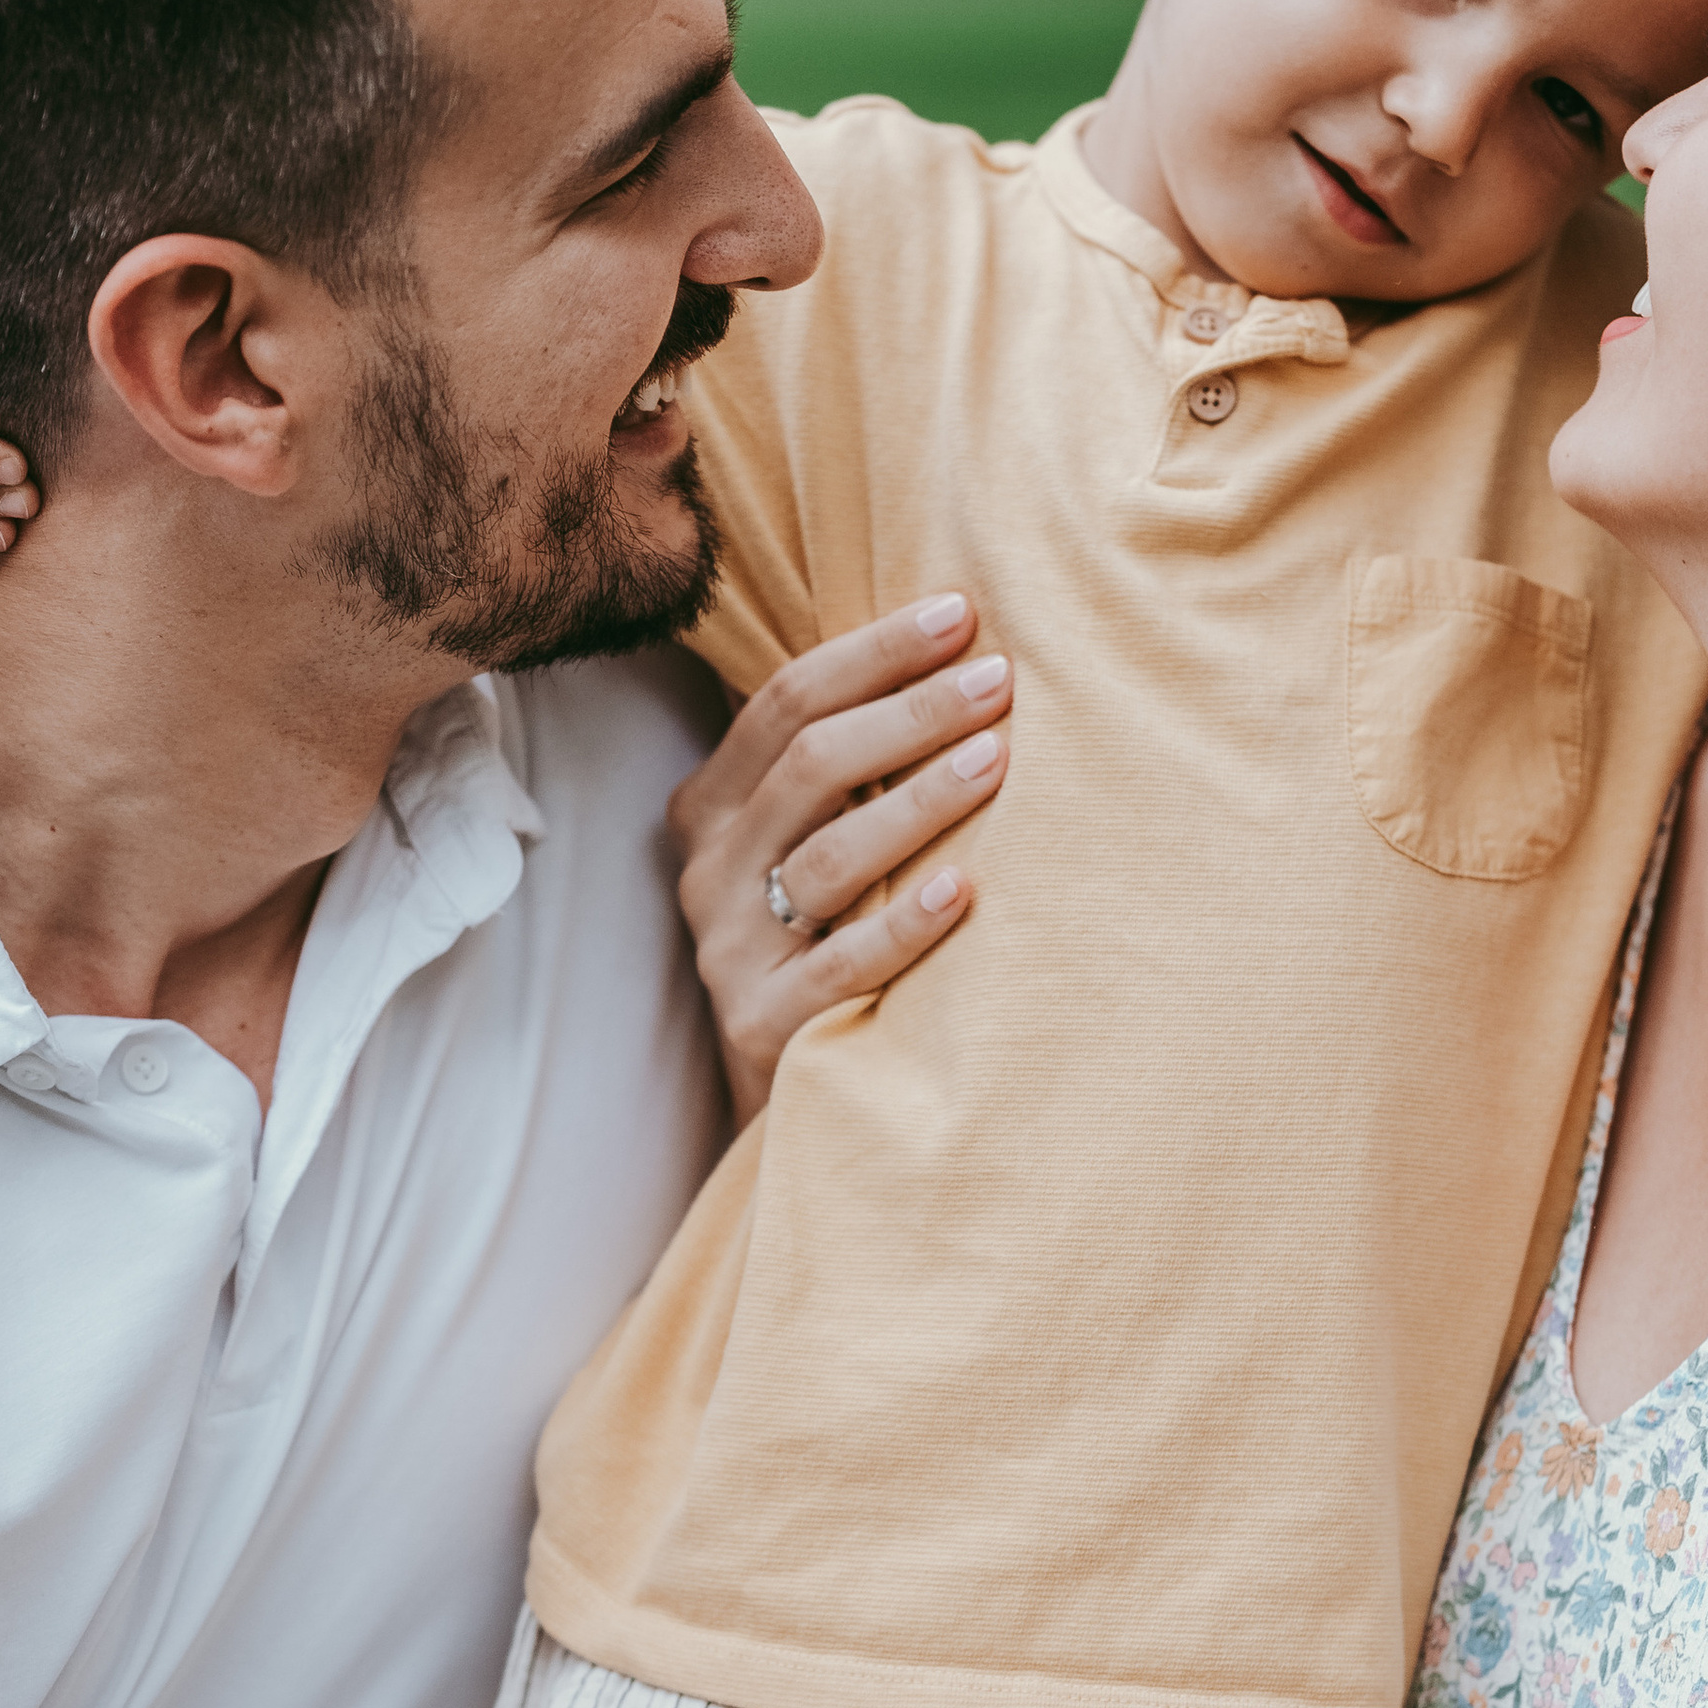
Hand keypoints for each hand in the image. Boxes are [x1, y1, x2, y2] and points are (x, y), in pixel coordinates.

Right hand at [670, 591, 1011, 1121]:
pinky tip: (963, 888)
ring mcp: (728, 951)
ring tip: (996, 761)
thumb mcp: (815, 841)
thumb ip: (847, 764)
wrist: (791, 1093)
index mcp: (714, 804)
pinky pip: (841, 966)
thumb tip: (956, 644)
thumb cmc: (830, 938)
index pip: (787, 702)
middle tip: (998, 679)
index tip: (961, 613)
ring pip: (828, 858)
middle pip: (810, 765)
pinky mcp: (761, 1027)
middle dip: (911, 712)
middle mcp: (709, 870)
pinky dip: (904, 925)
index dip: (874, 652)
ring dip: (918, 801)